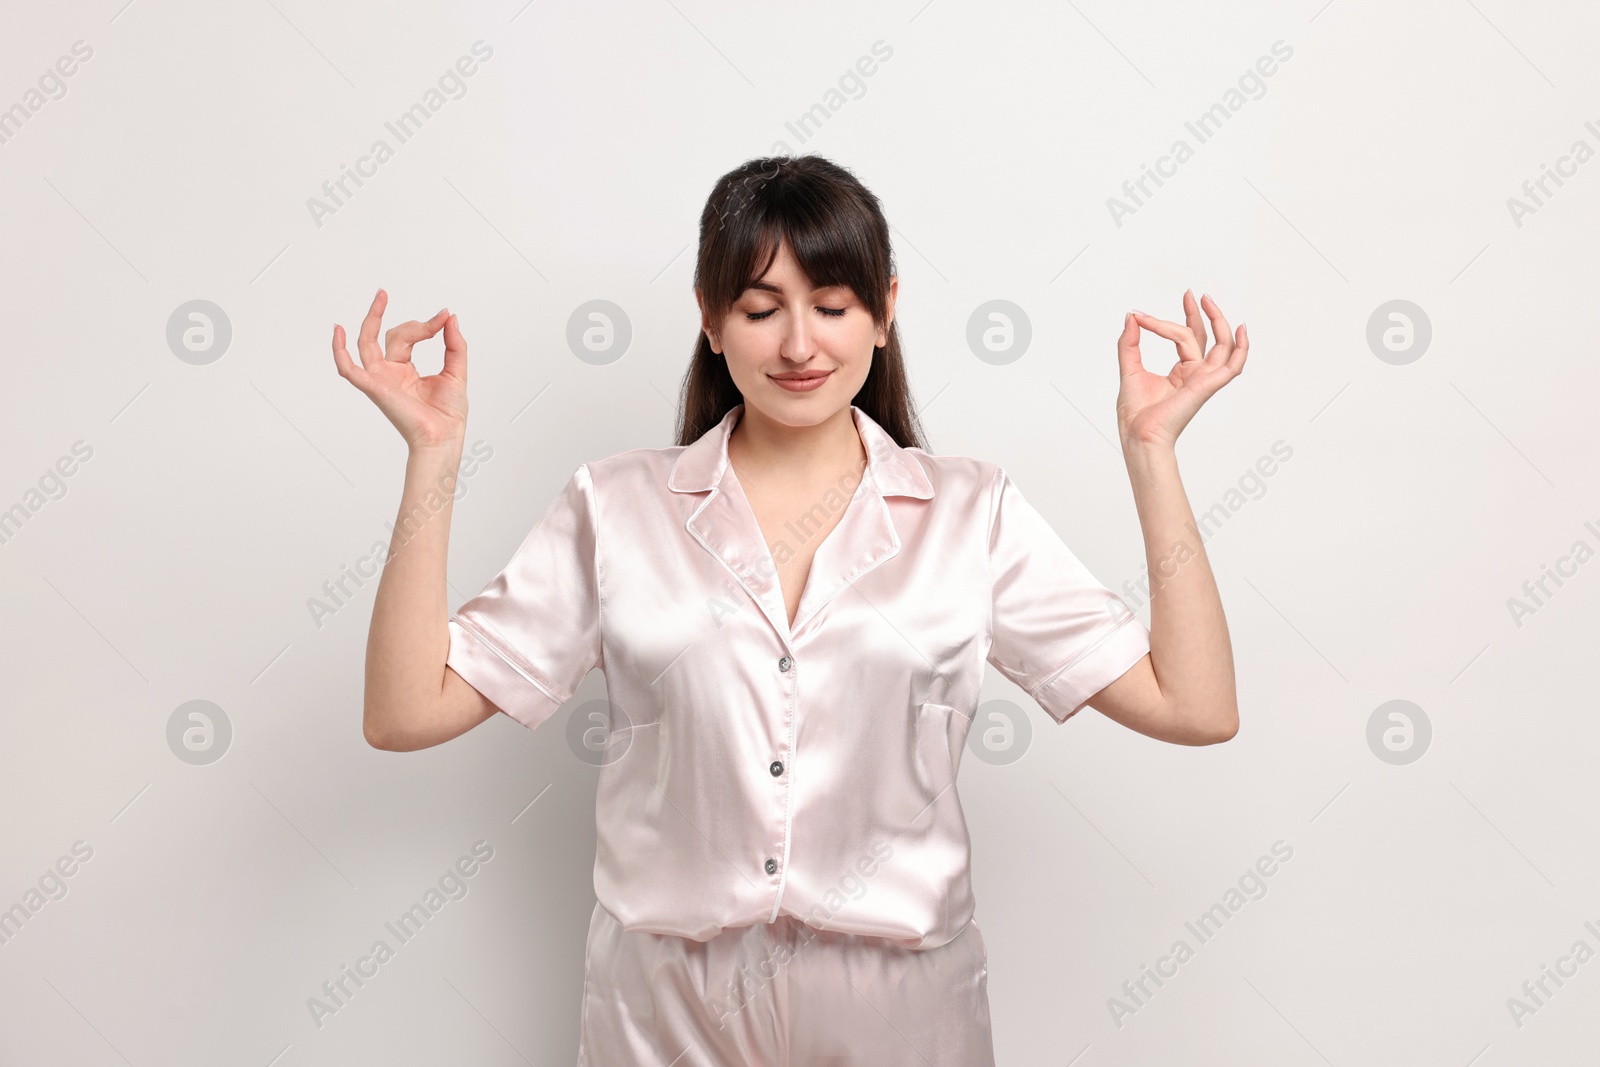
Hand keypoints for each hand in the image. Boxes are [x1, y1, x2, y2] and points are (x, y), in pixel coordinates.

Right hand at [332, 289, 467, 451]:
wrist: (445, 437)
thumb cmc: (448, 414)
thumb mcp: (456, 371)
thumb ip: (454, 344)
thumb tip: (450, 318)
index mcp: (405, 370)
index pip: (408, 337)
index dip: (426, 325)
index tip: (445, 317)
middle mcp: (389, 373)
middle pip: (392, 336)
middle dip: (414, 326)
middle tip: (435, 319)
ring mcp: (380, 379)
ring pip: (368, 343)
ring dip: (372, 318)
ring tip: (381, 296)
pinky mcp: (375, 388)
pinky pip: (349, 369)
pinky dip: (339, 351)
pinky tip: (338, 330)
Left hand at [1115, 291, 1247, 449]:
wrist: (1138, 434)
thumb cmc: (1136, 413)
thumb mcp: (1129, 368)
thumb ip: (1130, 343)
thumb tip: (1132, 317)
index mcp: (1180, 373)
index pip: (1183, 338)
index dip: (1167, 322)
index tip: (1141, 315)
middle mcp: (1195, 374)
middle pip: (1203, 337)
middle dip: (1197, 314)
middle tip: (1189, 294)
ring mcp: (1203, 380)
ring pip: (1220, 345)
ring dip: (1217, 321)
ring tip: (1205, 301)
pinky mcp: (1207, 385)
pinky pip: (1232, 365)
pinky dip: (1241, 348)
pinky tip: (1241, 329)